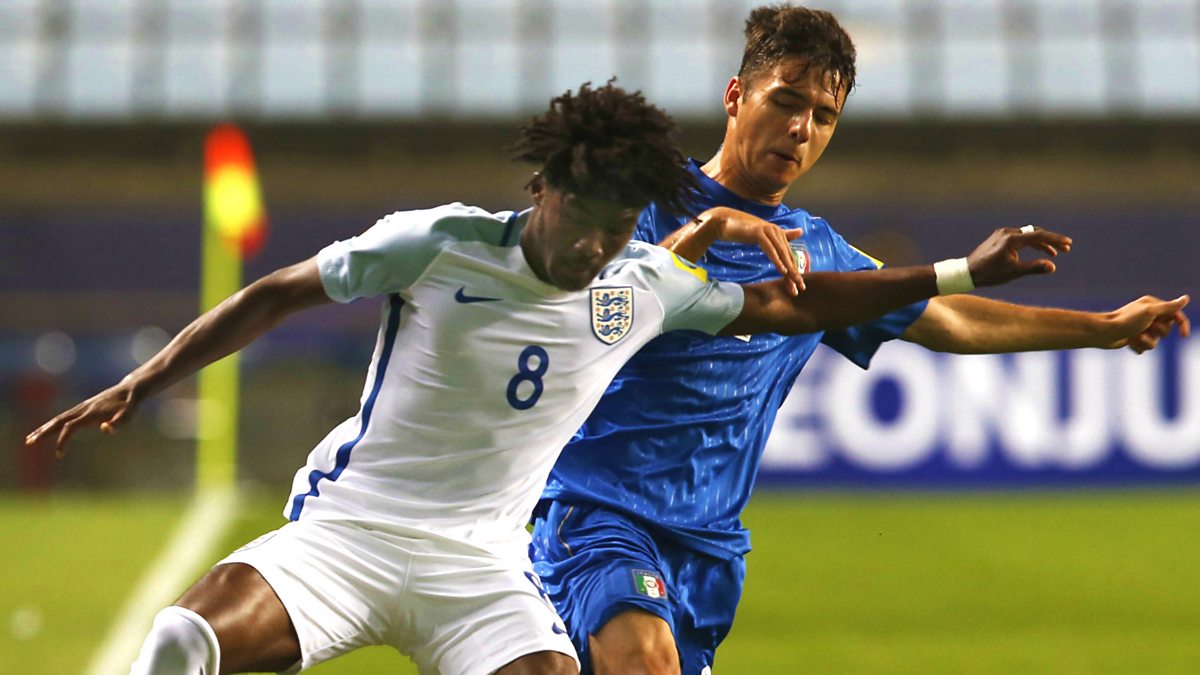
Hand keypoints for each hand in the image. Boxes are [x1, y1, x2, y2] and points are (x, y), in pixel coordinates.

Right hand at [25, 378, 139, 457]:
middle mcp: (83, 409)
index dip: (62, 440)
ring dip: (44, 429)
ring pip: (58, 419)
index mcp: (91, 414)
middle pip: (58, 421)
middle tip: (28, 443)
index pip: (70, 427)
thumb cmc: (129, 406)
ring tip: (30, 439)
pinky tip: (47, 430)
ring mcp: (82, 408)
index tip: (59, 454)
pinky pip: (64, 417)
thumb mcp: (128, 415)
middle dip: (43, 432)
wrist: (129, 390)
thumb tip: (104, 429)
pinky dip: (53, 424)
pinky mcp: (83, 408)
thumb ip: (118, 423)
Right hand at [709, 208, 805, 294]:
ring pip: (781, 253)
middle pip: (787, 255)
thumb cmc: (742, 230)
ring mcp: (768, 231)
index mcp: (778, 233)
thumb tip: (801, 231)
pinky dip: (777, 260)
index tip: (799, 285)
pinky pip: (770, 249)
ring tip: (795, 281)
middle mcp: (776, 231)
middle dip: (795, 272)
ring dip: (789, 269)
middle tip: (801, 287)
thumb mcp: (763, 235)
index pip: (788, 254)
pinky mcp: (759, 233)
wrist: (724, 221)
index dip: (795, 270)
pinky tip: (782, 270)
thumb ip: (782, 235)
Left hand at [966, 225, 1071, 287]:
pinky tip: (1037, 251)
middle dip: (1051, 240)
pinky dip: (1029, 243)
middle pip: (1035, 233)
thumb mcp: (1013, 272)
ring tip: (1053, 253)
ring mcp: (1002, 234)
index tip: (1068, 243)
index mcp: (1012, 239)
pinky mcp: (998, 238)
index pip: (1039, 236)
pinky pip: (1019, 237)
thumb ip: (1034, 268)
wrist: (966, 272)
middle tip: (1065, 249)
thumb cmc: (989, 274)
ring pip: (1027, 235)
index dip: (1056, 239)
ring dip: (1041, 243)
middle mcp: (1007, 232)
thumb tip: (1052, 266)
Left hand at [1103, 295, 1190, 352]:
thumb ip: (1169, 307)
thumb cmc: (1126, 320)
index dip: (1182, 324)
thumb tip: (1185, 299)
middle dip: (1157, 332)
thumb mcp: (1150, 312)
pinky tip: (1128, 343)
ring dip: (1146, 342)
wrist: (1103, 333)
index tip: (1183, 336)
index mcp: (1152, 305)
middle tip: (1145, 328)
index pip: (1175, 314)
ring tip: (1134, 337)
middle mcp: (1147, 315)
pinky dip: (1138, 347)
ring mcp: (1140, 327)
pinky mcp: (1134, 338)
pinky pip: (1145, 348)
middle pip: (1166, 330)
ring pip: (1156, 341)